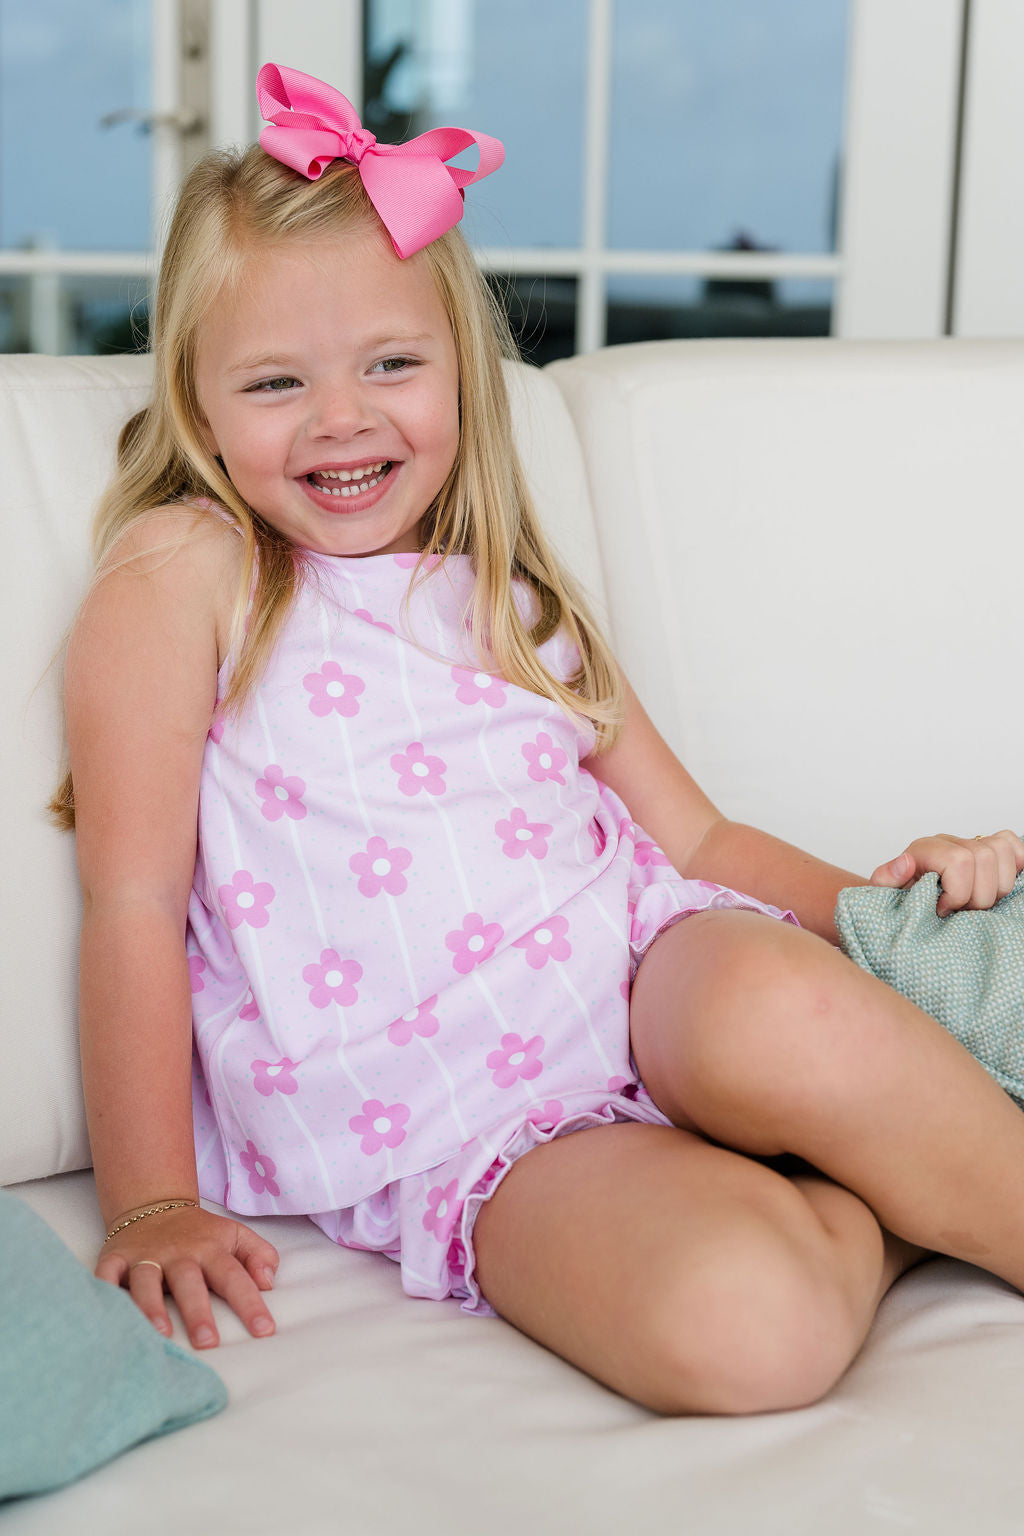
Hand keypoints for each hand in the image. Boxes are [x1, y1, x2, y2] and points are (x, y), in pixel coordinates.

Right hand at [95, 1205, 278, 1348]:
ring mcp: (144, 1255)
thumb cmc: (199, 1234)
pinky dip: (103, 1290)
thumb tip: (269, 1281)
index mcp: (210, 1249)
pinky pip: (106, 1274)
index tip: (264, 1331)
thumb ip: (258, 1255)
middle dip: (198, 1311)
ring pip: (146, 1280)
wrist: (153, 1204)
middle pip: (188, 1281)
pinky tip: (107, 1313)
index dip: (249, 1302)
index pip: (233, 1276)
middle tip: (208, 1342)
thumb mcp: (235, 1235)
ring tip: (160, 1335)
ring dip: (151, 1306)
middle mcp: (177, 1253)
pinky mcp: (115, 1257)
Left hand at [869, 830, 1023, 916]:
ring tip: (975, 902)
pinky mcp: (986, 850)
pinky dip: (1016, 864)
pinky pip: (1012, 845)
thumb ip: (886, 878)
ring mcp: (970, 843)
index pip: (959, 861)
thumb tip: (905, 862)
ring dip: (997, 886)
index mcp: (925, 849)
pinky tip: (999, 885)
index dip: (958, 892)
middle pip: (984, 857)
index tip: (943, 910)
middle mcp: (949, 842)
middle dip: (978, 895)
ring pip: (1002, 851)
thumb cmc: (894, 897)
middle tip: (961, 910)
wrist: (900, 896)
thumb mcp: (881, 892)